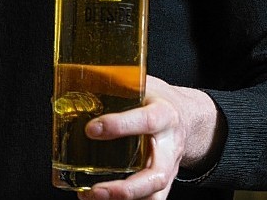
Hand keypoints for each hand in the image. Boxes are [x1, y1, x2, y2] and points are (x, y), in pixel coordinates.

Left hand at [77, 76, 223, 199]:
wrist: (187, 116)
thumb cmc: (158, 99)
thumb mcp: (143, 84)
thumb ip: (117, 84)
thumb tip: (78, 78)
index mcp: (165, 115)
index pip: (145, 122)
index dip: (119, 126)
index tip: (91, 129)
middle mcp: (170, 147)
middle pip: (155, 176)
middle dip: (125, 189)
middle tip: (95, 190)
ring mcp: (169, 169)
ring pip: (155, 196)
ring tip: (91, 197)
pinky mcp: (163, 183)